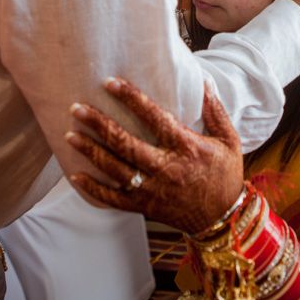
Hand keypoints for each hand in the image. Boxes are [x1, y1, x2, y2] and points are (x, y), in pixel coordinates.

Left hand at [67, 78, 243, 233]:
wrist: (224, 219)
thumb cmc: (225, 175)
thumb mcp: (229, 140)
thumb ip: (214, 111)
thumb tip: (204, 80)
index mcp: (186, 147)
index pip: (154, 117)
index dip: (131, 98)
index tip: (110, 83)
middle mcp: (166, 168)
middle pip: (126, 143)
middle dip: (99, 125)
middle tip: (77, 109)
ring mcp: (153, 189)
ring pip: (115, 169)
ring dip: (91, 151)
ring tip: (70, 134)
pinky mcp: (144, 207)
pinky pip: (114, 199)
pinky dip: (93, 189)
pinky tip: (75, 175)